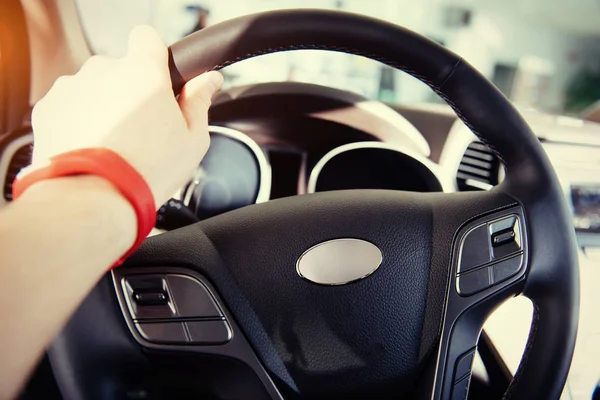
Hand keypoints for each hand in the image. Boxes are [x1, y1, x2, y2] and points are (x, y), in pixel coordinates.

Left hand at [30, 25, 222, 207]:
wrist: (94, 199)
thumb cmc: (147, 171)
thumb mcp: (192, 139)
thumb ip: (199, 101)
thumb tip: (210, 80)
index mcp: (143, 73)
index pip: (147, 38)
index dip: (154, 56)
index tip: (158, 78)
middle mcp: (103, 71)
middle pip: (119, 69)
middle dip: (129, 90)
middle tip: (142, 128)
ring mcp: (72, 88)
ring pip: (92, 88)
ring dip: (102, 106)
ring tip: (113, 144)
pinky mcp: (48, 108)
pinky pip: (69, 107)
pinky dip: (78, 121)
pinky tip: (92, 149)